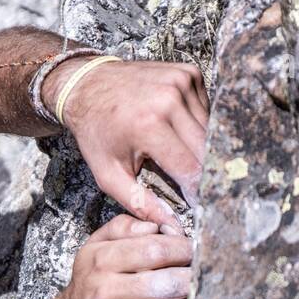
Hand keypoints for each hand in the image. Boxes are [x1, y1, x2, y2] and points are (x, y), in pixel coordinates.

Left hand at [46, 57, 208, 233]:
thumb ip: (139, 203)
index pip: (190, 168)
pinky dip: (199, 124)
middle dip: (205, 172)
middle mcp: (169, 99)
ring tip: (184, 158)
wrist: (87, 85)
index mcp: (148, 125)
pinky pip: (207, 109)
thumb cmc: (97, 134)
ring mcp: (181, 81)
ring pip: (210, 128)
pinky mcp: (189, 72)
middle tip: (202, 189)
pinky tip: (179, 131)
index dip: (198, 191)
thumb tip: (171, 225)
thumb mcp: (108, 175)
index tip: (201, 206)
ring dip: (202, 147)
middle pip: (206, 148)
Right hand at [49, 214, 191, 298]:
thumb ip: (123, 227)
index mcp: (102, 261)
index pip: (156, 249)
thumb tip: (159, 225)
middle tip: (206, 281)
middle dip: (192, 281)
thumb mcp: (95, 247)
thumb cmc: (89, 286)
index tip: (198, 253)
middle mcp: (104, 292)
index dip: (185, 250)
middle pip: (163, 283)